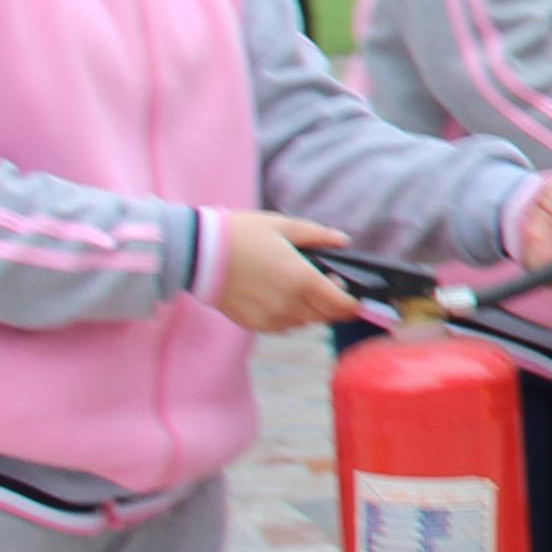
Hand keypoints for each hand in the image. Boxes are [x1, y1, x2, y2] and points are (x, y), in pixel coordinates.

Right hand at [208, 210, 354, 333]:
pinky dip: (289, 315)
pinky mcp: (255, 325)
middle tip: (326, 283)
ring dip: (310, 309)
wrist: (198, 254)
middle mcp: (290, 305)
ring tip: (297, 286)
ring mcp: (272, 318)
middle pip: (327, 316)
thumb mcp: (283, 226)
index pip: (343, 306)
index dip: (353, 302)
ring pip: (306, 322)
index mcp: (302, 280)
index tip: (353, 293)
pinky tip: (278, 295)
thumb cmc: (240, 234)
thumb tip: (344, 240)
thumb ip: (318, 234)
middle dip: (333, 304)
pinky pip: (284, 326)